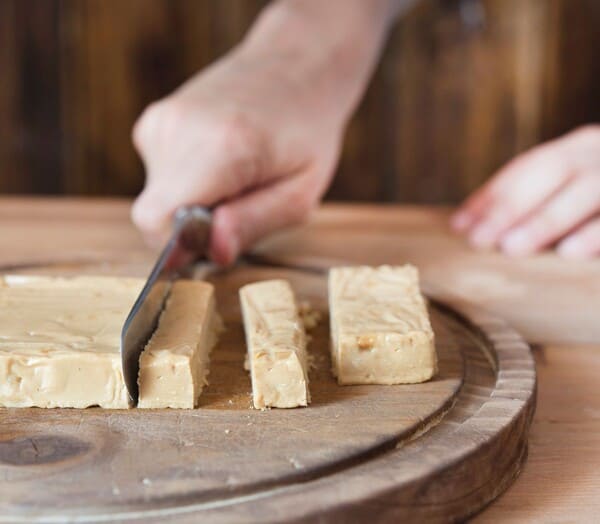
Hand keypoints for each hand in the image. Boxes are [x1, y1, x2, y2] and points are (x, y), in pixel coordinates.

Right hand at [131, 0, 396, 265]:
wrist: (294, 68)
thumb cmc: (306, 133)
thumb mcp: (300, 193)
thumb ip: (253, 224)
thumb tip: (211, 251)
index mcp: (219, 148)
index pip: (157, 222)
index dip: (180, 247)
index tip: (215, 241)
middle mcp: (178, 129)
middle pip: (154, 216)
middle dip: (191, 229)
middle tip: (239, 205)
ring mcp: (160, 120)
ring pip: (155, 199)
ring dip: (191, 205)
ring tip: (234, 178)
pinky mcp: (154, 121)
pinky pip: (158, 178)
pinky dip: (185, 184)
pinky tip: (219, 163)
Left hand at [451, 125, 599, 258]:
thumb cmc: (599, 198)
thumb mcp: (572, 187)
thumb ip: (531, 201)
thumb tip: (466, 226)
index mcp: (578, 148)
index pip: (526, 168)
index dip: (491, 195)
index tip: (458, 225)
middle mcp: (599, 155)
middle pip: (551, 172)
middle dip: (510, 207)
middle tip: (477, 240)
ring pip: (584, 193)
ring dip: (543, 222)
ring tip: (511, 248)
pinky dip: (593, 236)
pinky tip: (568, 254)